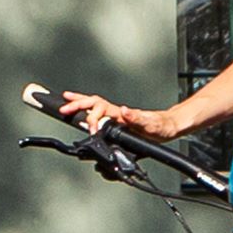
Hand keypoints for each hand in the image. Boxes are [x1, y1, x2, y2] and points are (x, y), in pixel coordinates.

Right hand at [48, 90, 169, 141]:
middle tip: (63, 108)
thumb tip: (124, 111)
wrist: (169, 126)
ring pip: (94, 105)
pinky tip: (81, 112)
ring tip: (65, 102)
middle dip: (77, 104)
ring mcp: (116, 115)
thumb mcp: (151, 125)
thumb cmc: (161, 127)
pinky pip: (98, 112)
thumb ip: (137, 118)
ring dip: (79, 102)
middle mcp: (117, 112)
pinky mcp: (118, 120)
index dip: (92, 117)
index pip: (100, 110)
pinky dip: (87, 110)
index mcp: (121, 114)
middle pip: (92, 103)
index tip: (90, 130)